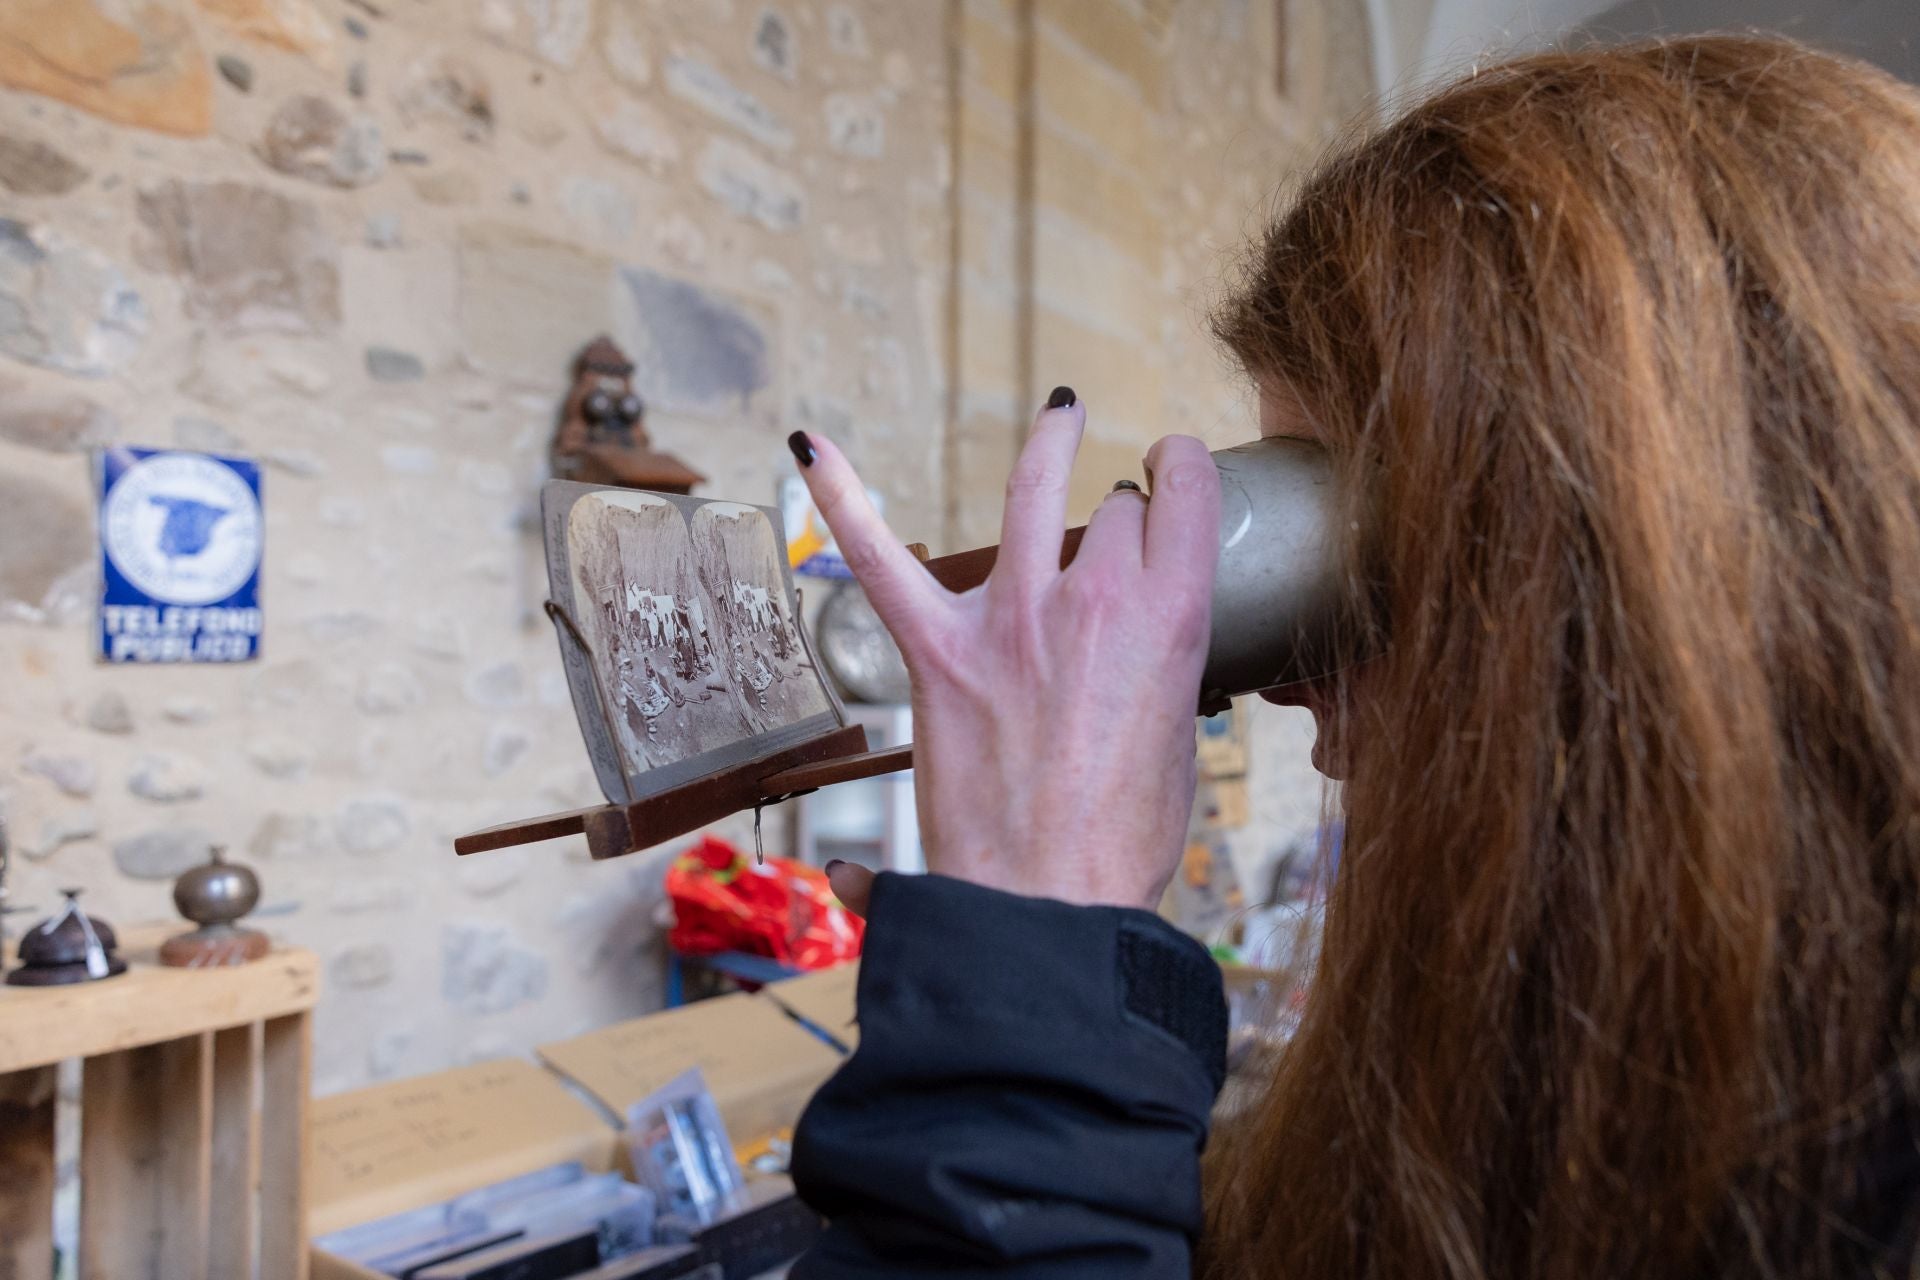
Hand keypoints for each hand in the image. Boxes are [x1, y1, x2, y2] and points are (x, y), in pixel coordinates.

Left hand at [789, 391, 1220, 914]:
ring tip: (1059, 423)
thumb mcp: (1177, 745)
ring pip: (1030, 493)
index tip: (1174, 474)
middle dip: (1119, 516)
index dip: (1182, 476)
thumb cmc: (1120, 846)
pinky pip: (879, 560)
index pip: (1187, 500)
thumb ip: (1159, 678)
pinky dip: (840, 499)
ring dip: (1048, 450)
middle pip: (1111, 510)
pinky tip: (810, 448)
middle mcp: (1094, 603)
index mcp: (1170, 624)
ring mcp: (1010, 620)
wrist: (1045, 908)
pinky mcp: (938, 652)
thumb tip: (1139, 663)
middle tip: (1116, 535)